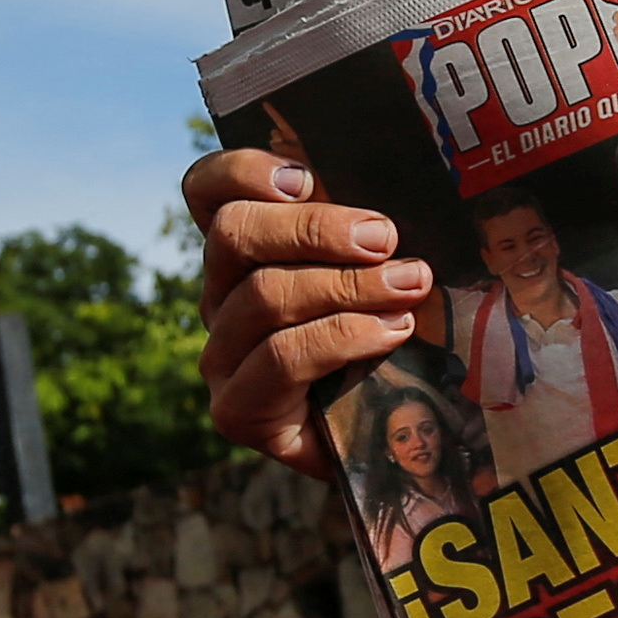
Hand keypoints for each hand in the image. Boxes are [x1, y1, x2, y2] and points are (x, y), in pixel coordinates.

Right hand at [183, 146, 432, 468]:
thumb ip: (369, 234)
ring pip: (264, 295)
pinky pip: (282, 356)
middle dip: (314, 229)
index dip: (243, 170)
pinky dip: (345, 336)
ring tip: (410, 285)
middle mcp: (218, 299)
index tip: (306, 176)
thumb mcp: (380, 275)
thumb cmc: (390, 345)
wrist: (389, 446)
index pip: (207, 191)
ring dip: (349, 285)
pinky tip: (393, 331)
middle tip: (384, 237)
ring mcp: (221, 357)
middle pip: (234, 234)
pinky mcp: (237, 410)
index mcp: (242, 253)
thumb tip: (397, 197)